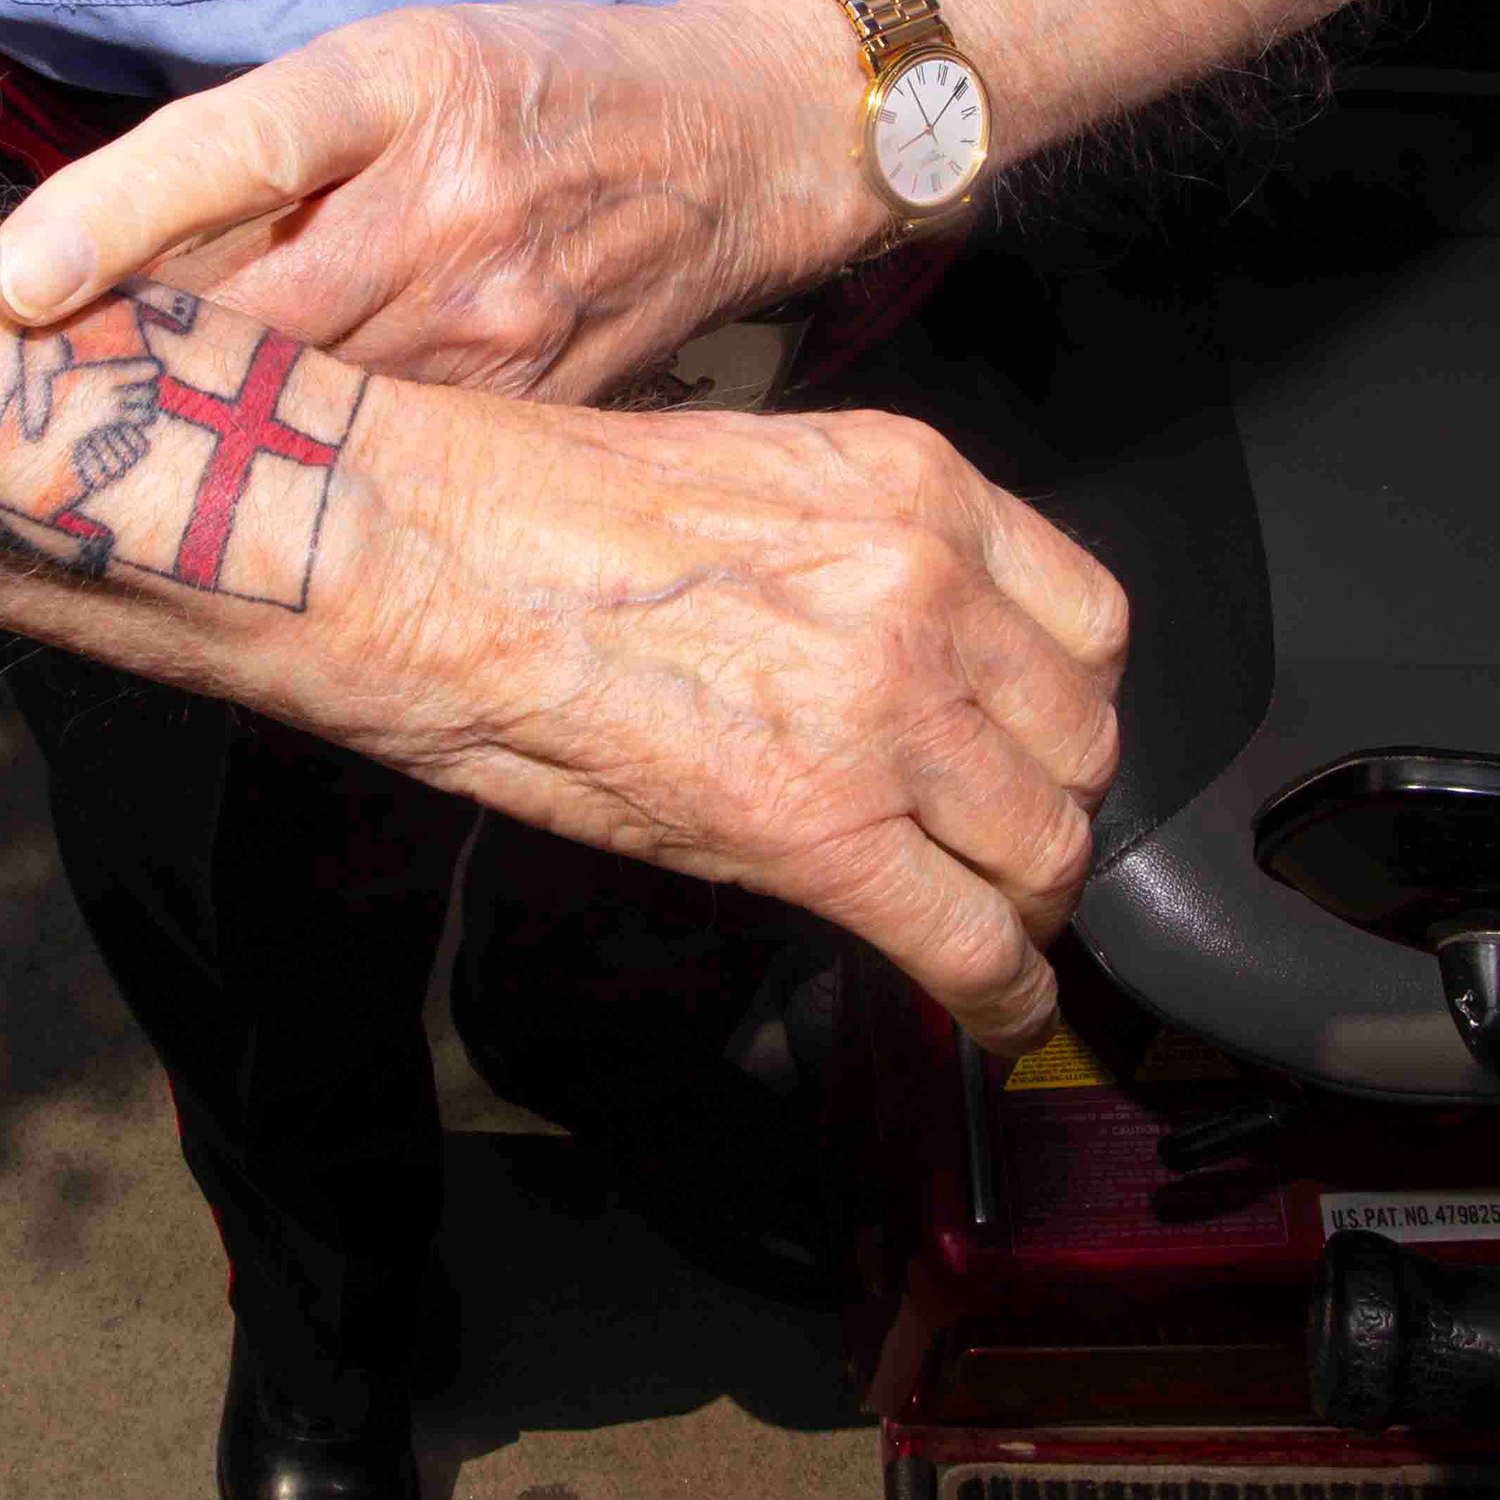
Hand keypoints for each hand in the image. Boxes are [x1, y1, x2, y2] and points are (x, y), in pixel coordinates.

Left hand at [0, 0, 875, 403]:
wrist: (746, 146)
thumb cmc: (542, 86)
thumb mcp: (405, 56)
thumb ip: (266, 145)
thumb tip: (97, 255)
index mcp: (406, 85)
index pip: (243, 146)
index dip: (120, 213)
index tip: (14, 282)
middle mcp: (453, 206)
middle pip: (258, 314)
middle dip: (140, 357)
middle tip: (30, 397)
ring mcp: (502, 322)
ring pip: (315, 398)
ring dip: (217, 420)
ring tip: (129, 442)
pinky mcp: (536, 403)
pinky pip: (393, 450)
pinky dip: (316, 455)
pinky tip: (264, 464)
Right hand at [289, 377, 1125, 1050]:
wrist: (411, 551)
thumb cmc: (518, 508)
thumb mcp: (742, 486)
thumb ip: (851, 559)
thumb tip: (885, 651)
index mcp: (912, 482)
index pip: (1088, 620)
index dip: (1066, 705)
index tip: (1034, 745)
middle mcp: (928, 583)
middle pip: (1081, 739)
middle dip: (1049, 808)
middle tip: (999, 851)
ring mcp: (886, 707)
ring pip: (1046, 846)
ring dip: (1025, 906)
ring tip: (986, 934)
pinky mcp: (822, 829)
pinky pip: (972, 941)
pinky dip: (1002, 997)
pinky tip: (994, 1016)